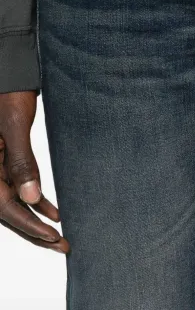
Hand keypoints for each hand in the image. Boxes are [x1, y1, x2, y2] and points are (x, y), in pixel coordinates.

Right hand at [0, 91, 68, 252]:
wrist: (7, 73)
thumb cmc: (8, 93)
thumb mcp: (15, 125)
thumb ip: (21, 161)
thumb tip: (32, 198)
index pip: (4, 206)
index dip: (29, 225)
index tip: (54, 237)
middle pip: (8, 211)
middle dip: (35, 232)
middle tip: (63, 246)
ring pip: (13, 202)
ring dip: (36, 219)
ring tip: (60, 236)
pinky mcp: (3, 161)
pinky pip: (18, 187)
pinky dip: (36, 200)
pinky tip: (53, 210)